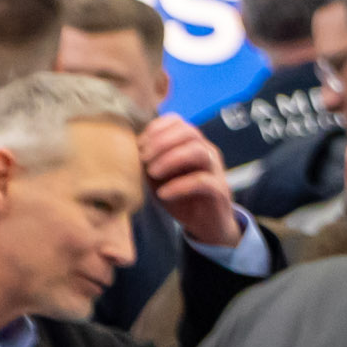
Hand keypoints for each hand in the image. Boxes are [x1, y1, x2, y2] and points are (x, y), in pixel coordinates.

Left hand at [142, 115, 240, 247]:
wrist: (206, 224)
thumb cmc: (180, 197)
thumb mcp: (159, 177)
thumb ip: (149, 161)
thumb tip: (128, 150)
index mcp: (192, 144)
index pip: (177, 121)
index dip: (156, 129)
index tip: (140, 145)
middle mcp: (206, 152)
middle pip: (189, 132)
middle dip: (161, 142)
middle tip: (143, 159)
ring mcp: (215, 170)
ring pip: (197, 151)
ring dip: (170, 158)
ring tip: (153, 172)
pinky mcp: (219, 190)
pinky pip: (202, 181)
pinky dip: (179, 185)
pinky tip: (163, 193)